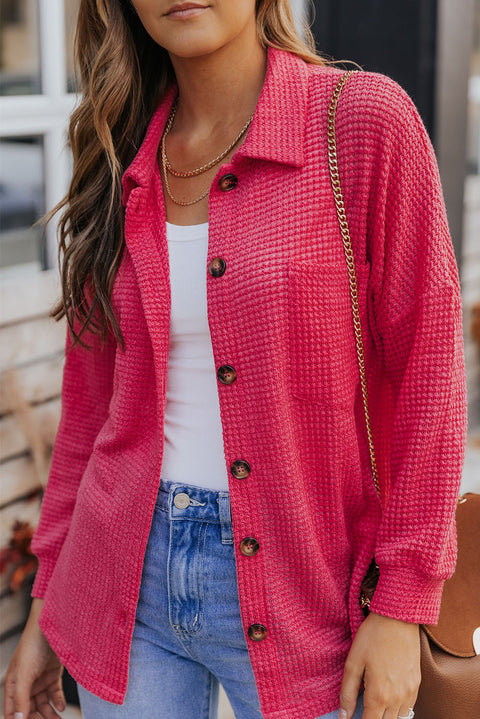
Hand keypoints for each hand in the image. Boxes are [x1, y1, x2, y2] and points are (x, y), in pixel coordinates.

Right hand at [4, 598, 65, 718]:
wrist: (52, 625)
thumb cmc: (33, 644)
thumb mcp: (24, 674)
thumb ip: (21, 698)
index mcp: (13, 684)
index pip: (12, 710)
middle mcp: (26, 683)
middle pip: (29, 709)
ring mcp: (40, 678)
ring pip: (43, 703)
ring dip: (50, 714)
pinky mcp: (53, 673)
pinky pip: (54, 693)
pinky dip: (58, 701)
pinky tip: (61, 707)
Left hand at [339, 611, 420, 718]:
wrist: (398, 618)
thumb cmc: (372, 637)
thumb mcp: (353, 662)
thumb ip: (347, 692)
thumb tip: (343, 716)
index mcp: (378, 695)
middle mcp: (397, 699)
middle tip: (365, 711)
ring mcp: (410, 692)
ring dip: (387, 717)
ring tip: (375, 708)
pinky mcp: (417, 684)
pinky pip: (409, 708)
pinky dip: (399, 711)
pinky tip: (389, 702)